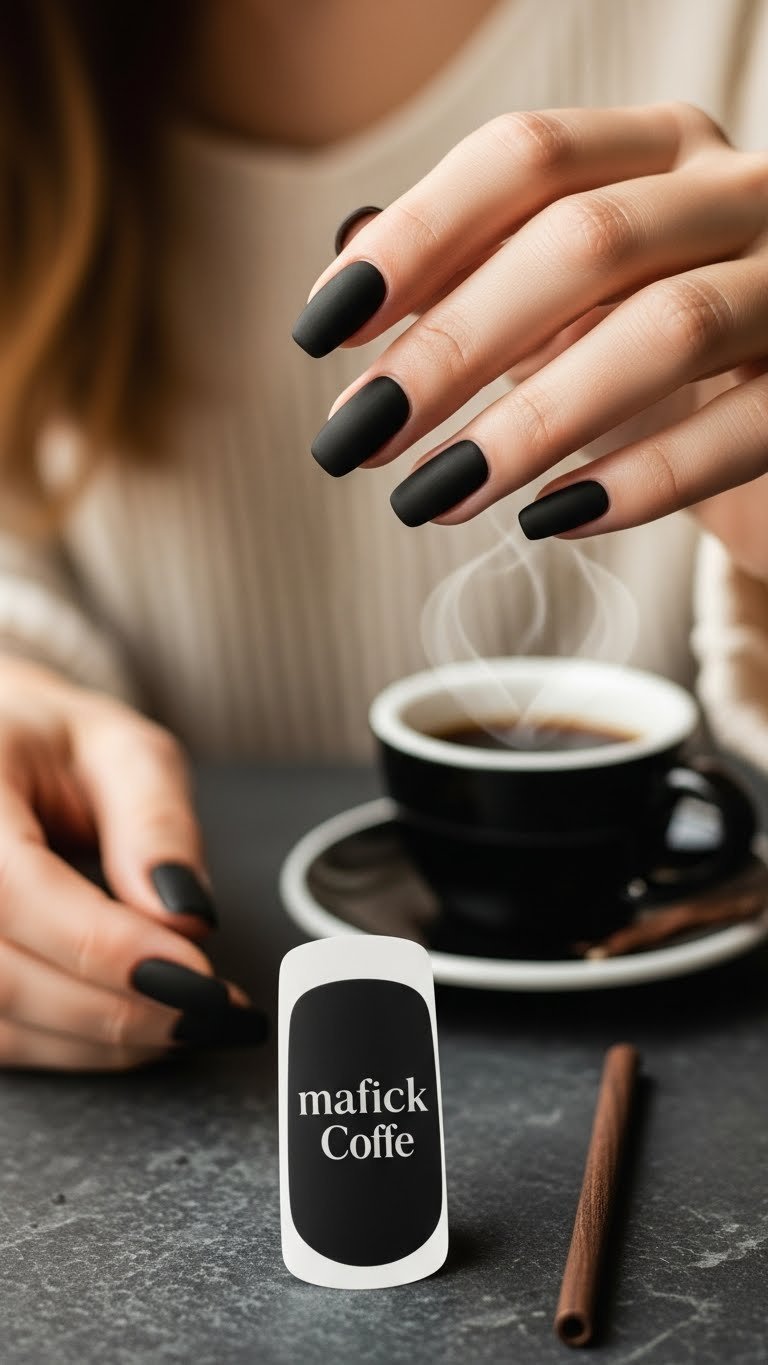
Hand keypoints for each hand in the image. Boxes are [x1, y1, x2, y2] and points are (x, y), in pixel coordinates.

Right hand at [0, 657, 264, 1069]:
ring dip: (99, 1041)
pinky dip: (70, 1046)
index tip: (196, 975)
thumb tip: (186, 917)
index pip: (16, 890)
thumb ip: (155, 823)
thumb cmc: (51, 746)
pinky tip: (131, 1028)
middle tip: (209, 1010)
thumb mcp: (123, 751)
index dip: (106, 946)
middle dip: (117, 1009)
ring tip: (184, 1021)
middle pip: (1, 974)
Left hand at [295, 101, 767, 555]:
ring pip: (666, 332)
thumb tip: (348, 260)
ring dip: (532, 423)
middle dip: (452, 345)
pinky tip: (550, 520)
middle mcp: (735, 194)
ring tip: (434, 496)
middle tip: (359, 434)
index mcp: (656, 151)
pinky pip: (740, 431)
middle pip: (583, 240)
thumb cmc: (656, 364)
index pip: (526, 157)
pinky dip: (637, 482)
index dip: (418, 237)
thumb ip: (473, 275)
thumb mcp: (562, 309)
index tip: (325, 329)